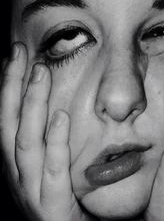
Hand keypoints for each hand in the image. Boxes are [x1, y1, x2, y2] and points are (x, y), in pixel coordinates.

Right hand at [0, 47, 91, 220]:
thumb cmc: (60, 200)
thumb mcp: (47, 167)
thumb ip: (47, 142)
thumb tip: (54, 109)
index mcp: (16, 163)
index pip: (8, 117)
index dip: (7, 87)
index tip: (14, 58)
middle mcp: (17, 173)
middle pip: (9, 122)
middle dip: (12, 85)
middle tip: (20, 51)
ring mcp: (30, 190)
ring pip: (25, 141)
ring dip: (31, 104)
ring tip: (40, 72)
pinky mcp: (51, 206)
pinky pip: (52, 170)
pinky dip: (55, 142)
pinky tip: (61, 117)